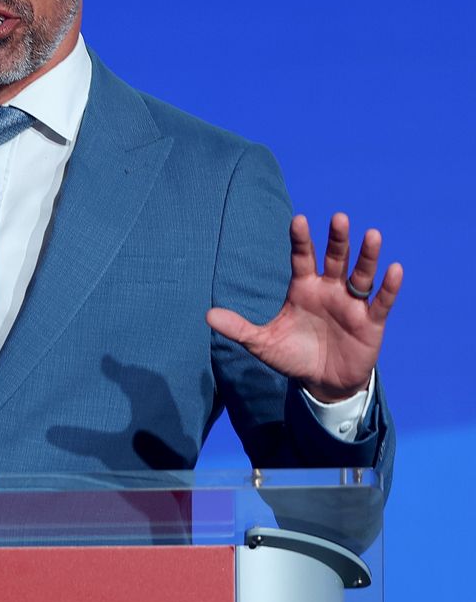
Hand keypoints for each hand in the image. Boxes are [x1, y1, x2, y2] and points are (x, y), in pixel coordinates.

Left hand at [206, 213, 402, 401]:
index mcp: (303, 289)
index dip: (301, 240)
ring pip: (361, 274)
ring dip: (367, 256)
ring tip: (372, 234)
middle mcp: (329, 290)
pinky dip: (388, 286)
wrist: (322, 383)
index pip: (302, 258)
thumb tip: (207, 315)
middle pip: (334, 259)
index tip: (298, 220)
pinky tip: (394, 269)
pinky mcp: (371, 322)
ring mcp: (351, 303)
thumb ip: (238, 328)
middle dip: (337, 239)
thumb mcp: (262, 343)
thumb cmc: (292, 356)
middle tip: (339, 217)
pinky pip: (381, 301)